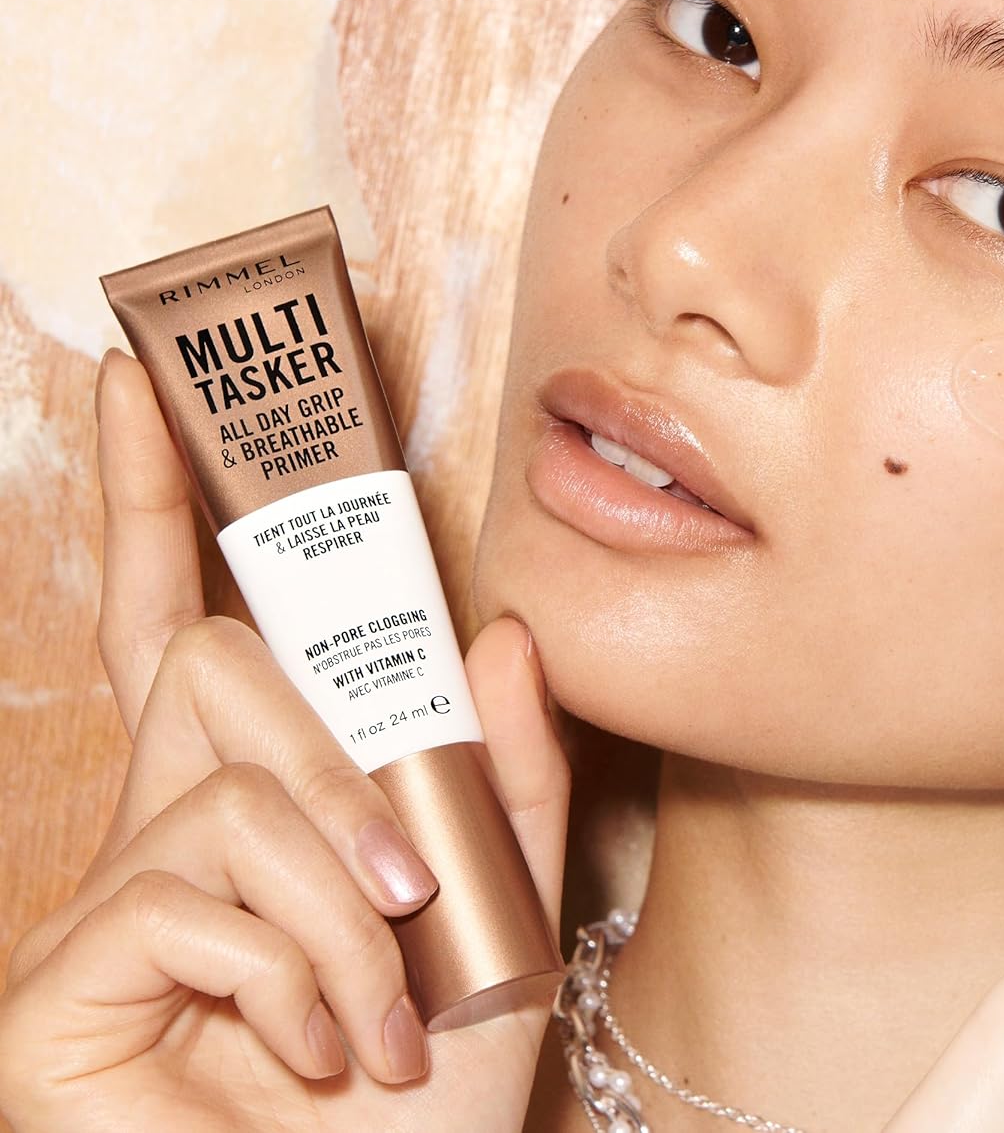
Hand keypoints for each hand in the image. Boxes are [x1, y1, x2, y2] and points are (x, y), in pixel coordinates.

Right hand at [0, 351, 569, 1132]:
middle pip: (208, 663)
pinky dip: (304, 964)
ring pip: (236, 779)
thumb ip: (506, 777)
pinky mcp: (55, 981)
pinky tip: (317, 1043)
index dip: (154, 502)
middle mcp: (162, 835)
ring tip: (382, 1006)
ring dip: (351, 897)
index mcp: (254, 807)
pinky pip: (200, 884)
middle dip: (336, 760)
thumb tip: (501, 633)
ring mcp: (104, 905)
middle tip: (409, 877)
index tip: (136, 385)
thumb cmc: (424, 1105)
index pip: (187, 624)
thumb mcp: (500, 916)